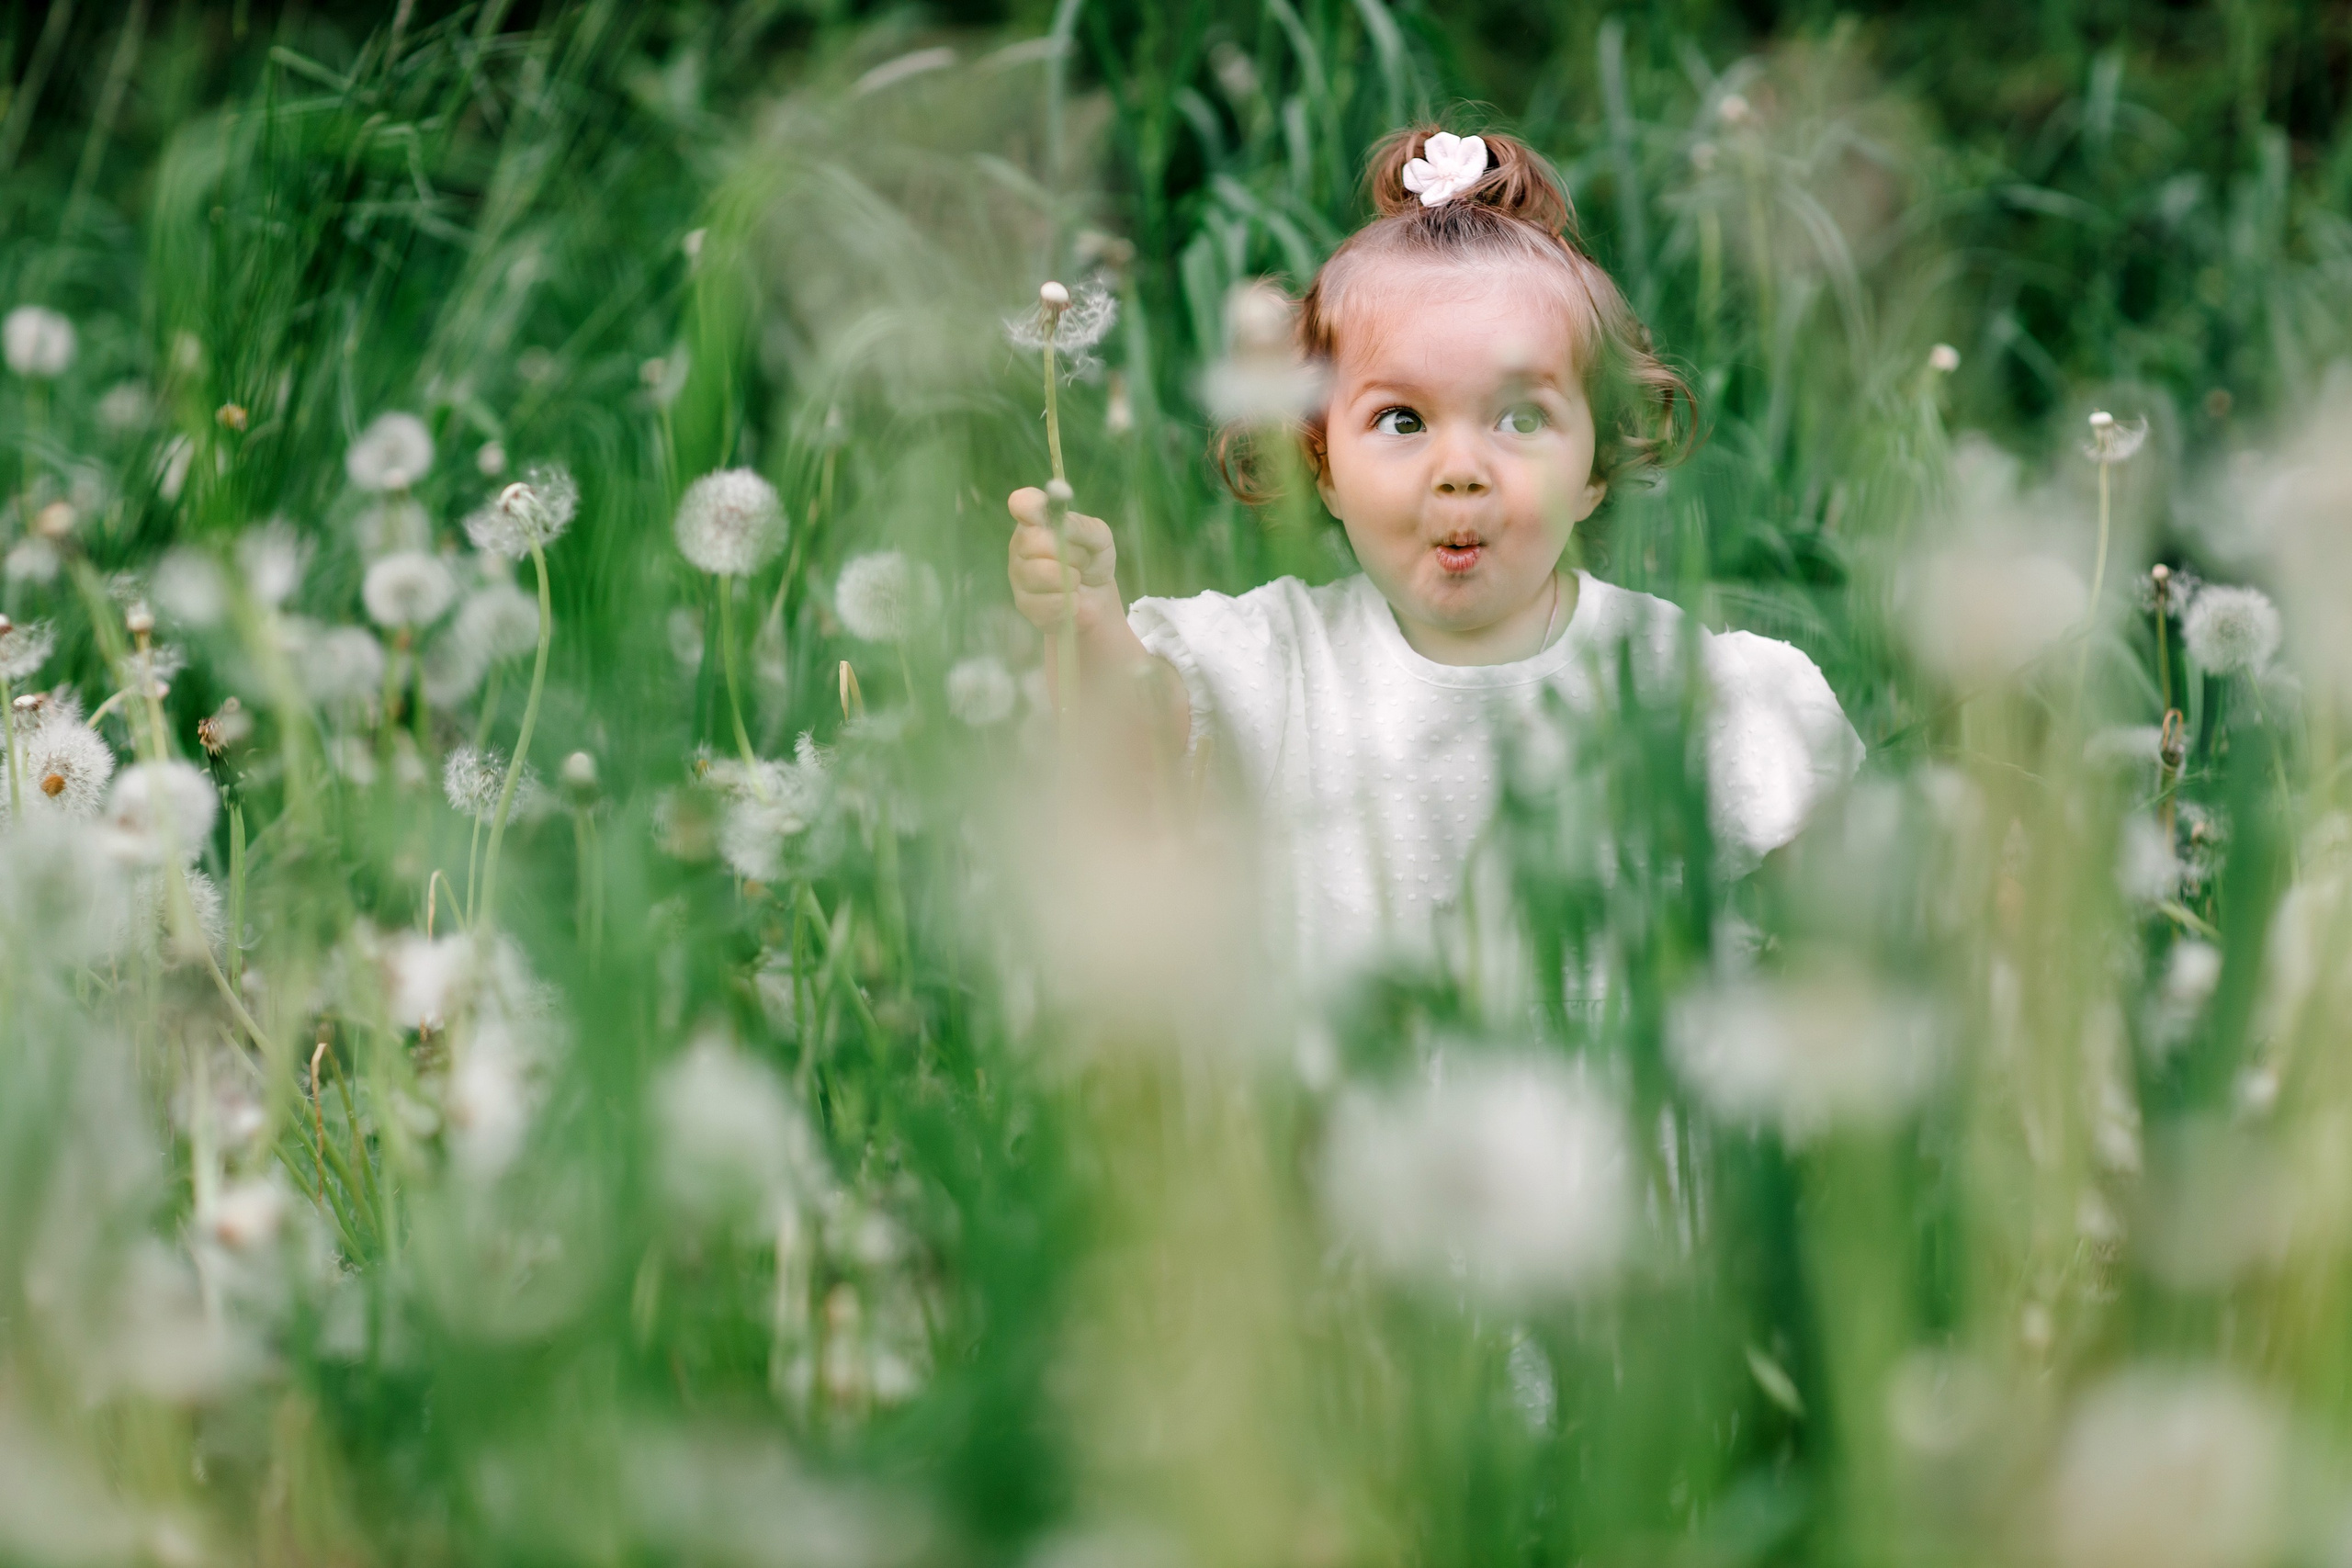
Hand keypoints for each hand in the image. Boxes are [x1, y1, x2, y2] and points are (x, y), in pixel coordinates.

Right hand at [1007, 487, 1121, 634]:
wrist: (1097, 597)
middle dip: (1068, 552)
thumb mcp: (1099, 538)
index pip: (1023, 504)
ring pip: (1041, 573)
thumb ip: (1082, 527)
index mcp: (1036, 521)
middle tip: (1081, 559)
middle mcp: (1021, 544)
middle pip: (1033, 541)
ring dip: (1070, 578)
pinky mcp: (1025, 604)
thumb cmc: (1093, 560)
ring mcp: (1019, 575)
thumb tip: (1062, 524)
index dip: (1029, 505)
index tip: (1039, 509)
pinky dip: (1069, 601)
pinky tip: (1071, 598)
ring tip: (1076, 579)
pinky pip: (1048, 601)